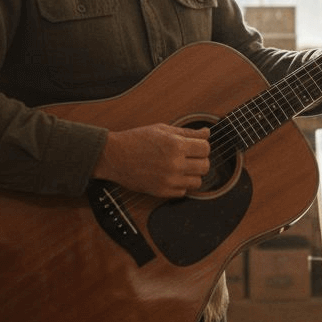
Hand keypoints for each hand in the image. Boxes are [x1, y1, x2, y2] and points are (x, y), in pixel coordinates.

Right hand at [93, 123, 210, 196]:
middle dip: (200, 160)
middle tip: (189, 157)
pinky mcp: (162, 192)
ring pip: (198, 182)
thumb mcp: (162, 129)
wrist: (114, 156)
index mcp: (176, 145)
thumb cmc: (137, 139)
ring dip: (193, 174)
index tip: (195, 146)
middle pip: (205, 166)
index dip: (202, 146)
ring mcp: (169, 180)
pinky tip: (172, 176)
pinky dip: (181, 185)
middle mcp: (175, 164)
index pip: (206, 148)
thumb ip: (187, 132)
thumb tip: (207, 133)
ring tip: (181, 167)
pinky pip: (184, 192)